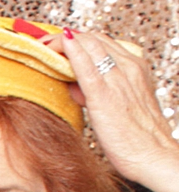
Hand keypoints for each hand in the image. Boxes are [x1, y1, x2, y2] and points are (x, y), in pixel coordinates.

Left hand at [43, 28, 178, 191]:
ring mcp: (120, 79)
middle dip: (63, 37)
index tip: (55, 44)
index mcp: (134, 68)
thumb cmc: (135, 135)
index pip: (102, 42)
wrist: (152, 154)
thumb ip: (94, 92)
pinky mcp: (105, 96)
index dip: (76, 39)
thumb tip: (72, 86)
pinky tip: (60, 44)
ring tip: (40, 46)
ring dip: (60, 41)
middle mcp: (129, 67)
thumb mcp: (116, 105)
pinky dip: (72, 51)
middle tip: (40, 43)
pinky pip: (87, 67)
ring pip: (90, 44)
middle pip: (94, 38)